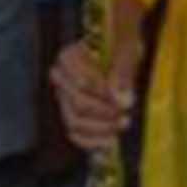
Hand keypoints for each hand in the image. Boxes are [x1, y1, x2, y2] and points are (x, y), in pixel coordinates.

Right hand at [50, 26, 143, 151]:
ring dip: (101, 129)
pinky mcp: (72, 113)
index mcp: (68, 58)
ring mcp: (63, 98)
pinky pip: (75, 134)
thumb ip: (123, 71)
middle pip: (78, 105)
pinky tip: (109, 143)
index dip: (103, 96)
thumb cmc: (121, 43)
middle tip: (126, 116)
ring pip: (75, 122)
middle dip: (104, 114)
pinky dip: (91, 141)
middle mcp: (60, 78)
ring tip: (122, 124)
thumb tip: (122, 101)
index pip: (82, 84)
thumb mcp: (126, 49)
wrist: (118, 46)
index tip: (123, 101)